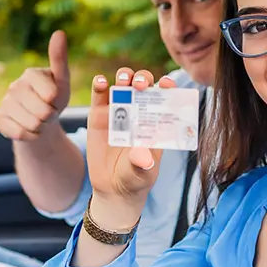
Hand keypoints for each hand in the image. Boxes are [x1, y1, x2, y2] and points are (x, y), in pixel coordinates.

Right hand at [0, 30, 70, 141]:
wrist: (41, 119)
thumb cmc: (54, 97)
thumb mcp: (62, 80)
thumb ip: (60, 58)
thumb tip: (59, 32)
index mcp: (30, 74)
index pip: (51, 95)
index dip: (57, 102)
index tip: (54, 98)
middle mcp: (14, 86)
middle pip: (43, 112)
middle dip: (50, 116)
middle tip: (47, 111)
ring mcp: (5, 103)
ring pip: (32, 124)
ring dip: (41, 126)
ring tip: (39, 118)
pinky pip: (20, 134)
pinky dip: (30, 135)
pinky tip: (28, 127)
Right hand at [86, 68, 174, 208]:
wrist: (113, 189)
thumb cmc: (136, 178)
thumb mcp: (143, 173)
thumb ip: (143, 164)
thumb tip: (141, 155)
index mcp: (156, 121)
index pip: (165, 97)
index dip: (168, 87)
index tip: (167, 84)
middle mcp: (139, 111)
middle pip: (143, 84)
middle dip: (143, 79)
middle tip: (140, 85)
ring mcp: (118, 111)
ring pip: (123, 84)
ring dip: (124, 77)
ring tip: (123, 81)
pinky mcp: (98, 115)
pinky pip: (99, 95)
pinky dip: (99, 85)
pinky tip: (101, 82)